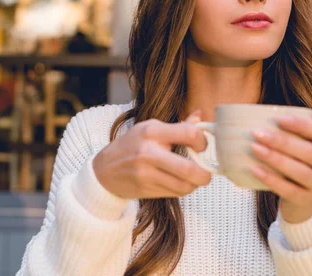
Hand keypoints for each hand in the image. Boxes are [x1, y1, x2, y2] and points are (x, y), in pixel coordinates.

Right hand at [92, 111, 211, 198]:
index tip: (201, 146)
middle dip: (205, 174)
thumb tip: (201, 117)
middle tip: (207, 173)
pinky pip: (175, 193)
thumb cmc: (131, 145)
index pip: (189, 133)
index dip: (202, 141)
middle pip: (188, 168)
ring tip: (194, 178)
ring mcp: (146, 173)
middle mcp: (148, 152)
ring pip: (184, 185)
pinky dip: (183, 189)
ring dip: (195, 184)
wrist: (104, 170)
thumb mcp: (150, 129)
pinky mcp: (145, 189)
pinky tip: (180, 183)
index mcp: (152, 131)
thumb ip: (178, 126)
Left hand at [250, 94, 311, 223]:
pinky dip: (270, 179)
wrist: (304, 201)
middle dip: (280, 141)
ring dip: (274, 158)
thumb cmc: (302, 163)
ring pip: (298, 171)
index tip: (277, 118)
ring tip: (253, 148)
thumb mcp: (310, 142)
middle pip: (307, 152)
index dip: (300, 125)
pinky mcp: (306, 200)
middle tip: (256, 133)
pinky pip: (288, 189)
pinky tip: (253, 169)